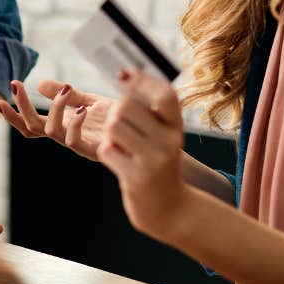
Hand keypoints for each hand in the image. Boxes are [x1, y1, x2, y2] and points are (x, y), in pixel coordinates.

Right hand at [0, 79, 112, 160]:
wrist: (149, 134)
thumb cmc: (121, 120)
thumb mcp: (91, 101)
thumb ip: (67, 95)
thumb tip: (40, 83)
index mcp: (63, 126)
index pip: (30, 124)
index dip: (13, 116)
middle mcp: (66, 136)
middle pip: (32, 127)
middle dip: (20, 107)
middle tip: (15, 85)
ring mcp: (79, 144)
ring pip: (50, 131)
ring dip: (52, 108)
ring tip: (64, 90)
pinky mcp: (95, 150)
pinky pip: (74, 140)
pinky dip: (74, 122)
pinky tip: (82, 108)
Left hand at [96, 69, 192, 241]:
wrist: (169, 209)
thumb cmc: (158, 164)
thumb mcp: (162, 137)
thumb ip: (148, 111)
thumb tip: (124, 74)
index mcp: (176, 128)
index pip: (165, 95)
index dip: (142, 81)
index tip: (123, 74)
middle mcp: (169, 142)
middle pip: (127, 107)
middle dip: (114, 113)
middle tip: (119, 125)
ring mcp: (153, 161)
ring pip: (114, 127)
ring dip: (109, 135)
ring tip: (120, 145)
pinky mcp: (136, 178)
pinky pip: (107, 151)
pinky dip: (108, 153)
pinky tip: (120, 162)